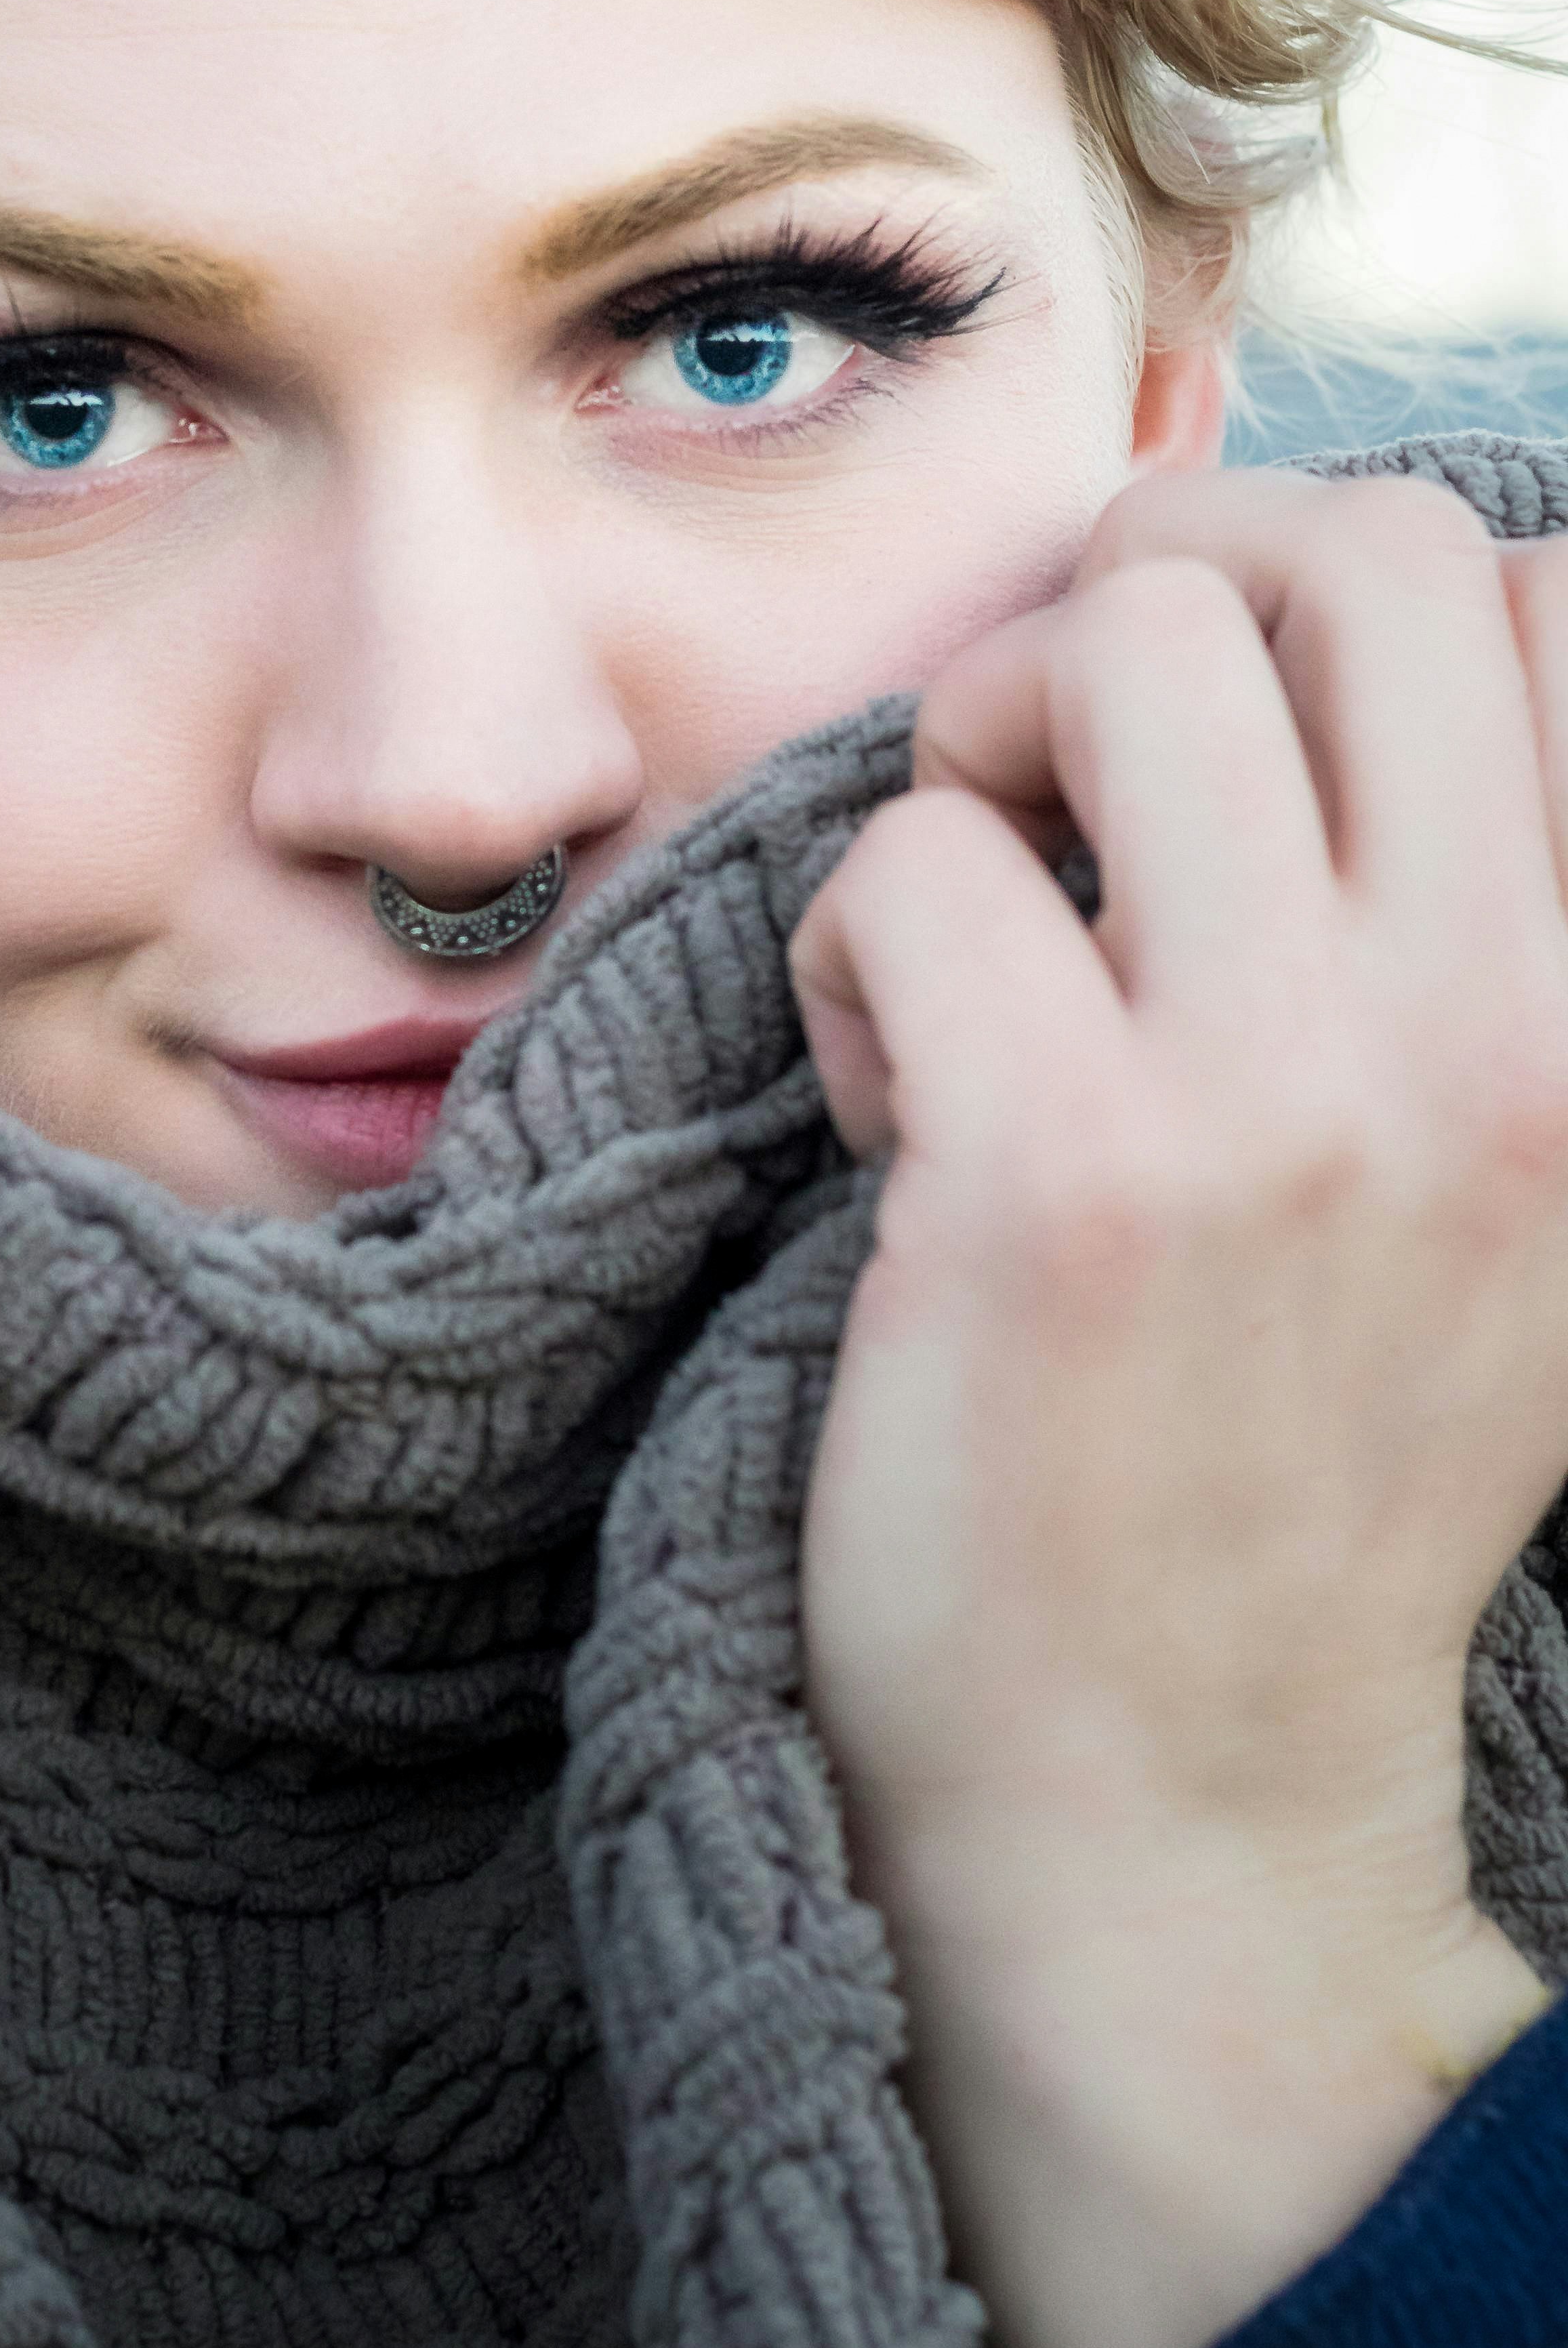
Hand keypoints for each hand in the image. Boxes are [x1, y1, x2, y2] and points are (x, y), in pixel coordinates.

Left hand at [791, 467, 1567, 2347]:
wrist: (1181, 1800)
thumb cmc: (1290, 1452)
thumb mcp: (1491, 1185)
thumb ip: (1462, 927)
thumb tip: (1310, 645)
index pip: (1547, 596)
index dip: (1340, 599)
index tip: (1229, 739)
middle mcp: (1495, 1033)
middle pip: (1349, 547)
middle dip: (1160, 588)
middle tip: (1060, 767)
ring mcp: (1286, 1100)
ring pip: (1115, 648)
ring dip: (984, 750)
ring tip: (972, 933)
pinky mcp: (1058, 1176)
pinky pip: (908, 865)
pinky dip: (849, 952)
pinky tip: (886, 1097)